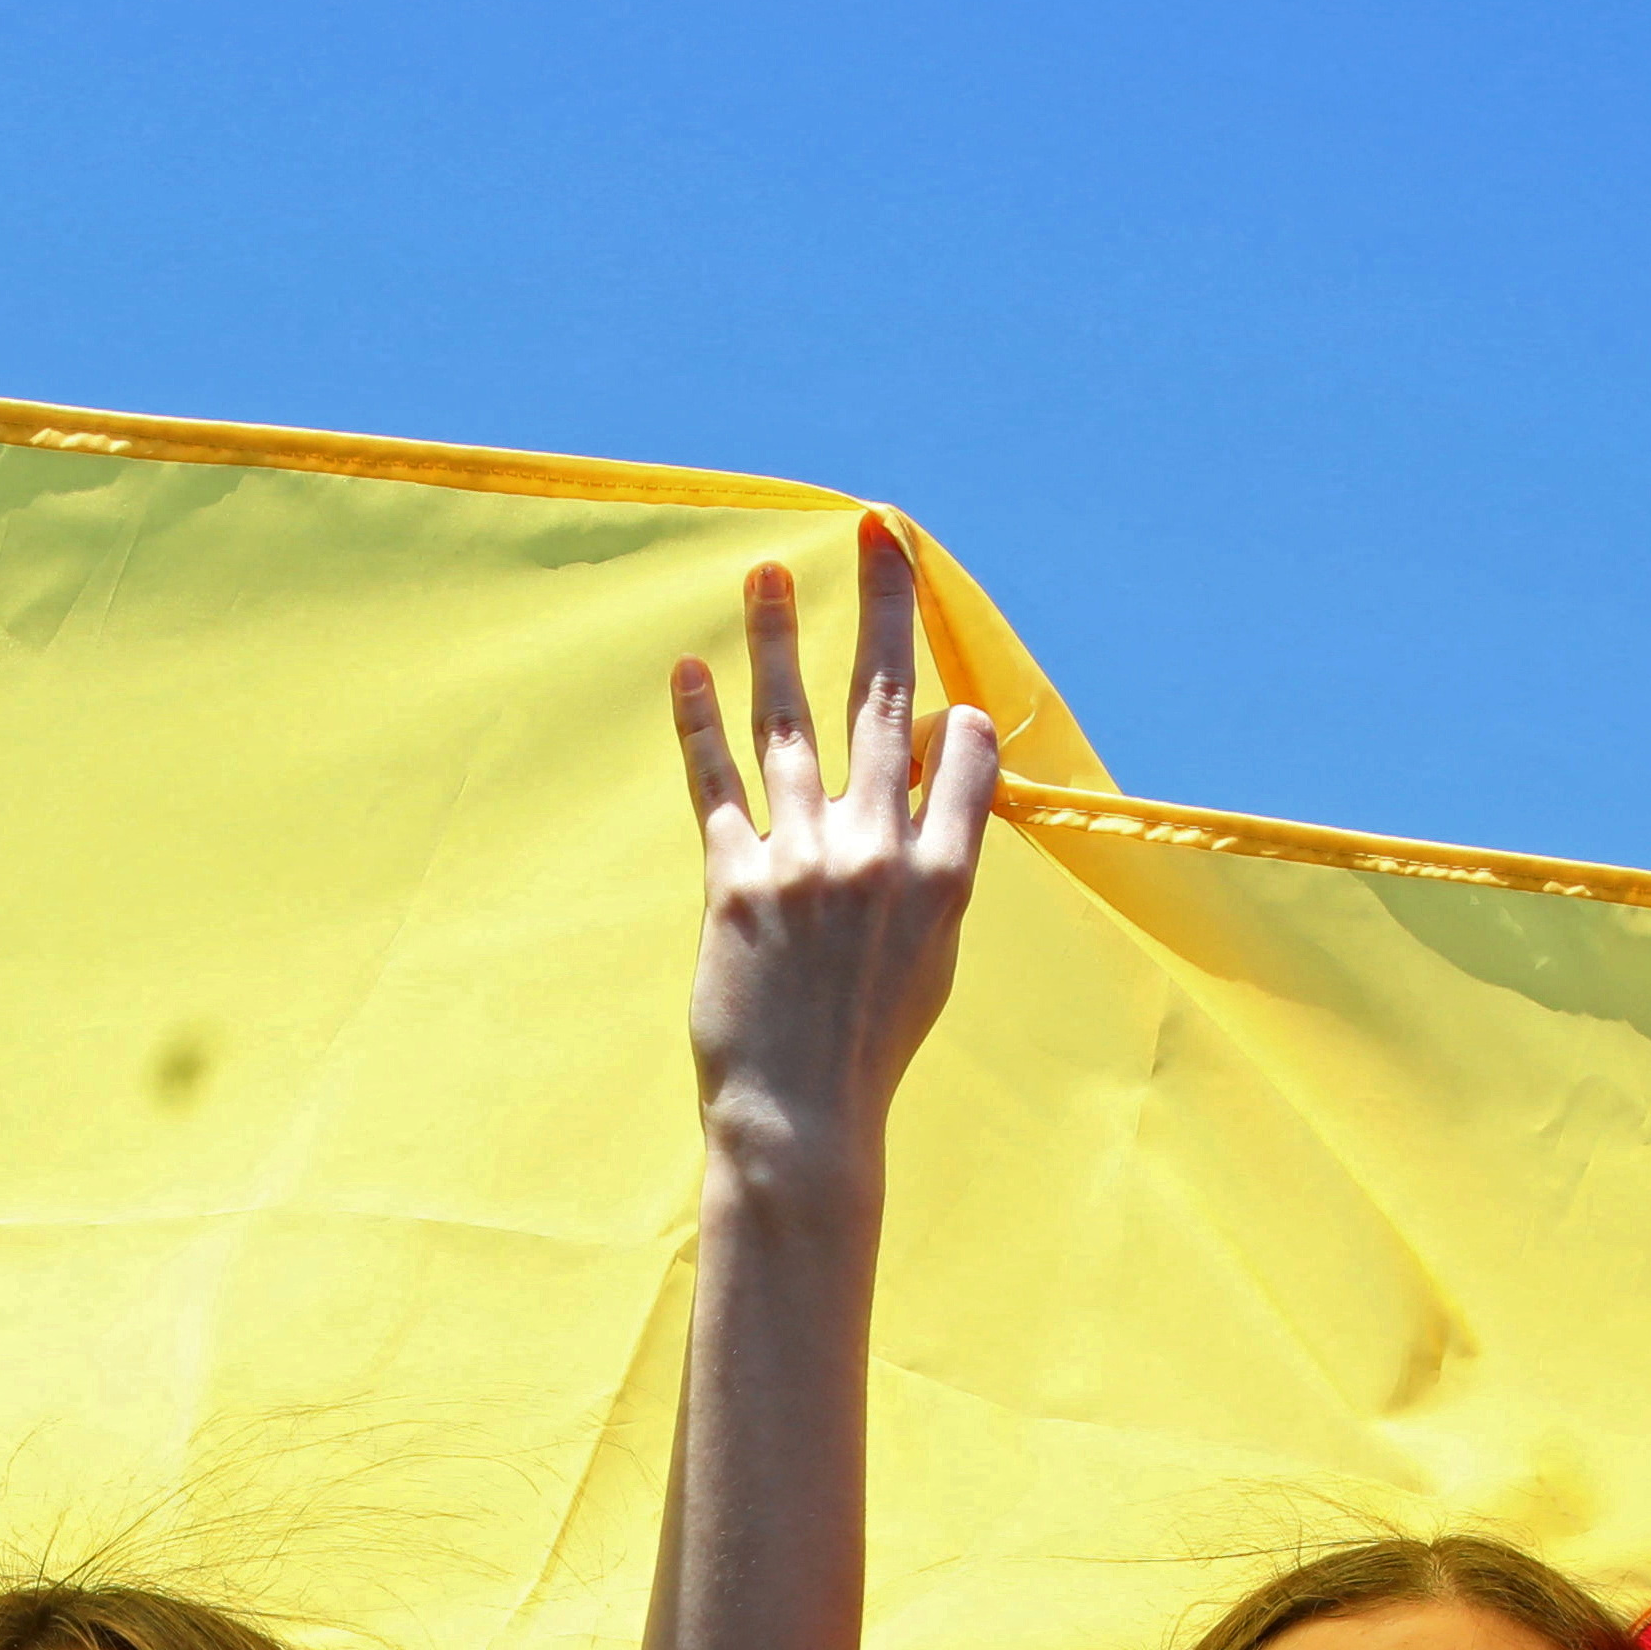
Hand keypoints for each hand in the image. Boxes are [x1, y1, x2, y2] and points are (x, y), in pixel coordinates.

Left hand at [676, 515, 1000, 1203]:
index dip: (956, 715)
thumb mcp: (929, 959)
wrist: (803, 1120)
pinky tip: (686, 669)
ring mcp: (805, 863)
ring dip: (779, 637)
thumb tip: (920, 791)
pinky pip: (716, 783)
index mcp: (946, 876)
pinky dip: (698, 723)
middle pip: (885, 701)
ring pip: (792, 722)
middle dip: (886, 604)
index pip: (964, 751)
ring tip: (767, 571)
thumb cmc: (870, 1049)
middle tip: (882, 528)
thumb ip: (932, 870)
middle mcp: (880, 854)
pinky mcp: (735, 883)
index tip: (941, 695)